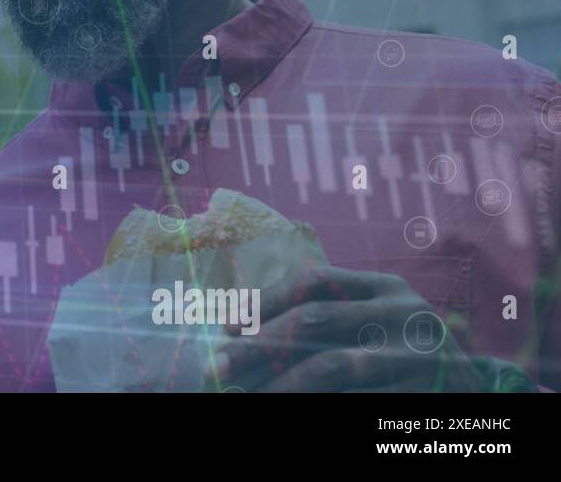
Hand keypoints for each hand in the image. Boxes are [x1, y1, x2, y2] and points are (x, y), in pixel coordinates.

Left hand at [205, 266, 484, 391]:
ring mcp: (418, 356)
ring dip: (278, 383)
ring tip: (243, 396)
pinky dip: (313, 405)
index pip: (314, 281)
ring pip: (330, 366)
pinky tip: (283, 409)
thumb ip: (325, 319)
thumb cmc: (404, 355)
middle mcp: (405, 313)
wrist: (475, 397)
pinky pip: (354, 400)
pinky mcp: (422, 396)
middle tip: (216, 367)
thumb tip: (240, 334)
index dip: (265, 300)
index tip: (228, 325)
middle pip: (314, 320)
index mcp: (387, 287)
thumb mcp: (375, 324)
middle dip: (256, 344)